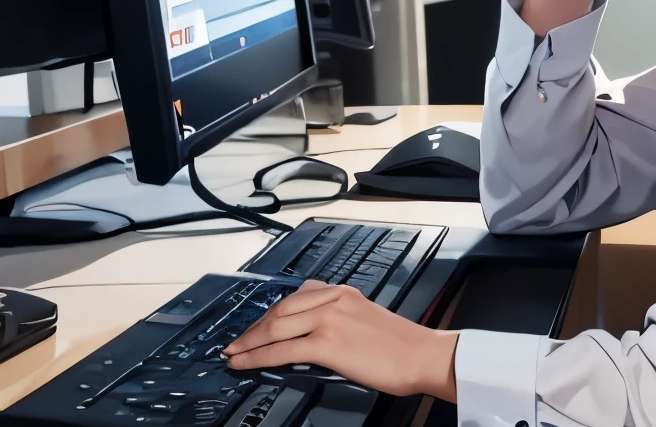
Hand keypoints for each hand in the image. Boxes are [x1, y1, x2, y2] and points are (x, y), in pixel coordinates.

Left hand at [222, 281, 457, 401]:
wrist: (422, 355)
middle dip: (253, 327)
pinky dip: (257, 356)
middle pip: (280, 309)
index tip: (256, 325)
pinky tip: (245, 363)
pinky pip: (282, 349)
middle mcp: (333, 300)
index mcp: (343, 292)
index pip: (295, 297)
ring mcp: (328, 320)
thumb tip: (311, 336)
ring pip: (276, 326)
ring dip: (249, 341)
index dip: (269, 313)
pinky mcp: (327, 343)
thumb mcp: (365, 318)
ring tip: (234, 353)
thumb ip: (338, 318)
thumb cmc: (401, 344)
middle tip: (236, 342)